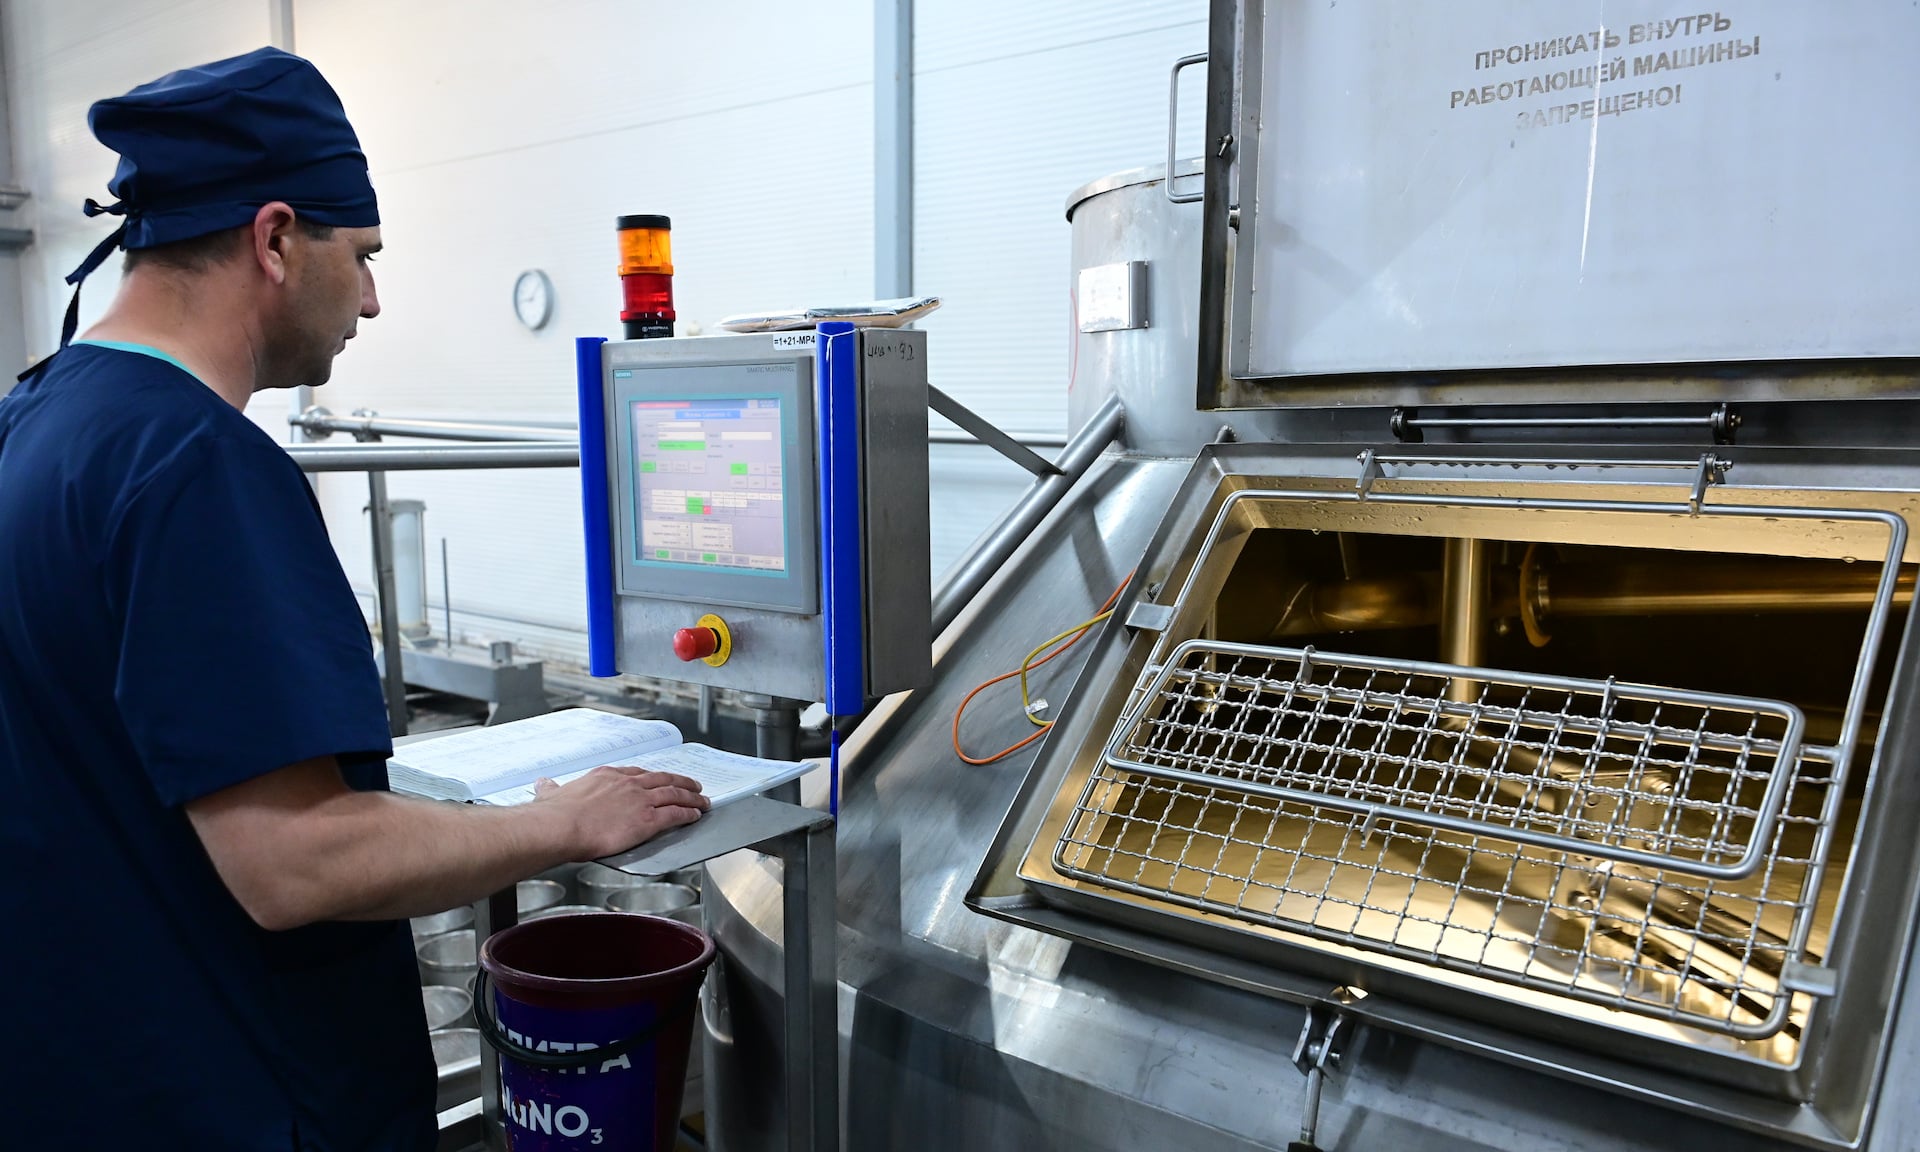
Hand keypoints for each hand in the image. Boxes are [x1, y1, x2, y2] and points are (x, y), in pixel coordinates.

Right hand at [531, 766, 708, 858]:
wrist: (561, 826)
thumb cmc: (555, 815)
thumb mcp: (552, 794)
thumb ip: (551, 789)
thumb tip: (542, 784)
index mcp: (607, 776)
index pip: (637, 774)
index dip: (652, 777)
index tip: (659, 779)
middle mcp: (627, 785)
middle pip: (662, 779)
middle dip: (680, 782)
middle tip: (692, 785)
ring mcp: (640, 800)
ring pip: (674, 794)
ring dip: (691, 797)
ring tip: (702, 800)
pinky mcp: (647, 820)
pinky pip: (674, 814)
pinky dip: (688, 813)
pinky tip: (694, 815)